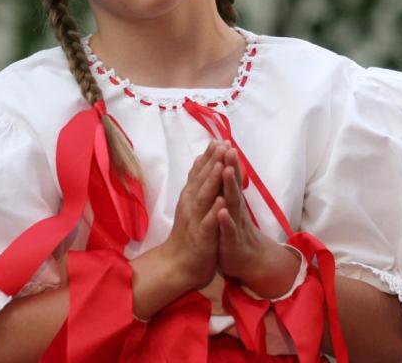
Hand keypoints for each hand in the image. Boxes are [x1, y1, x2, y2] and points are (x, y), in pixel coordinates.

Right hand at [162, 141, 227, 290]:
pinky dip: (214, 213)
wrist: (179, 263)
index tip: (219, 139)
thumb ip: (196, 182)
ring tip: (221, 165)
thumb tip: (200, 159)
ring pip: (204, 198)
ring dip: (212, 181)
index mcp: (191, 196)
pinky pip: (209, 223)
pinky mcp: (202, 237)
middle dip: (213, 161)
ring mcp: (196, 220)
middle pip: (202, 180)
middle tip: (222, 143)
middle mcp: (191, 205)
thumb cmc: (189, 233)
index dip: (210, 156)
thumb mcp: (192, 204)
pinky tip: (221, 202)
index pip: (200, 172)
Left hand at [217, 147, 301, 297]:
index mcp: (232, 201)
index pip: (229, 177)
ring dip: (230, 186)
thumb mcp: (230, 208)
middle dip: (231, 166)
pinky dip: (225, 220)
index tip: (222, 140)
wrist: (248, 261)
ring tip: (228, 170)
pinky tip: (221, 211)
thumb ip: (227, 188)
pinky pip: (228, 230)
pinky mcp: (231, 241)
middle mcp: (235, 209)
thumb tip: (226, 165)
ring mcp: (235, 224)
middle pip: (232, 185)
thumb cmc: (234, 232)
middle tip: (229, 148)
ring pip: (232, 203)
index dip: (226, 159)